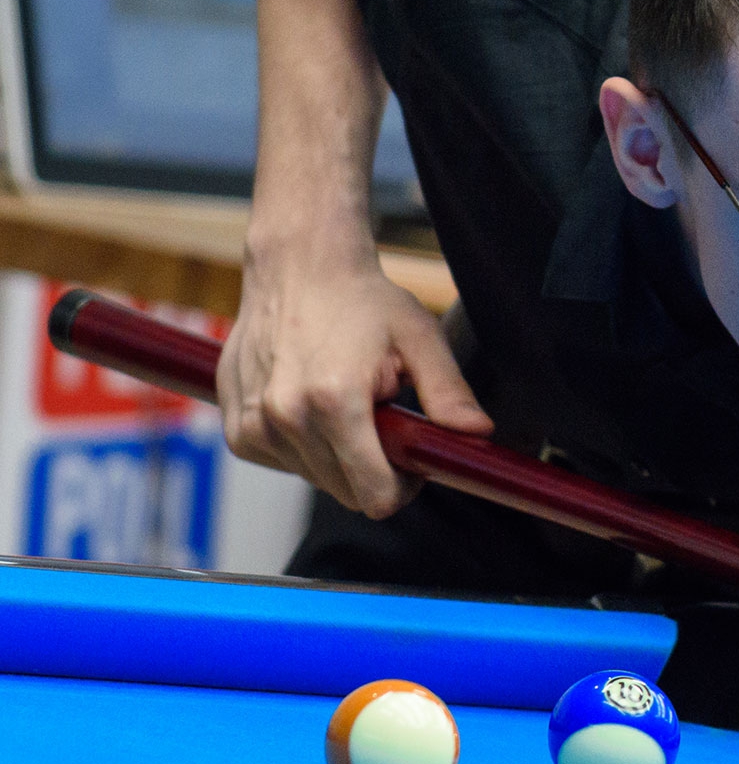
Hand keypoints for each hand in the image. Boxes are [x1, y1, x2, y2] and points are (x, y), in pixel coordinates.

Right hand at [220, 247, 490, 518]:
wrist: (297, 267)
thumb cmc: (363, 300)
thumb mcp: (420, 337)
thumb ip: (449, 392)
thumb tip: (477, 434)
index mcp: (334, 402)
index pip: (374, 495)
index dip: (403, 487)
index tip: (411, 458)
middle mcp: (286, 418)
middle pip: (346, 493)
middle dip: (372, 469)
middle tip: (382, 420)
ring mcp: (253, 424)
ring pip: (315, 479)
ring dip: (337, 455)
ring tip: (345, 401)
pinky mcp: (236, 427)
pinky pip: (283, 463)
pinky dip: (304, 446)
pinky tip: (313, 403)